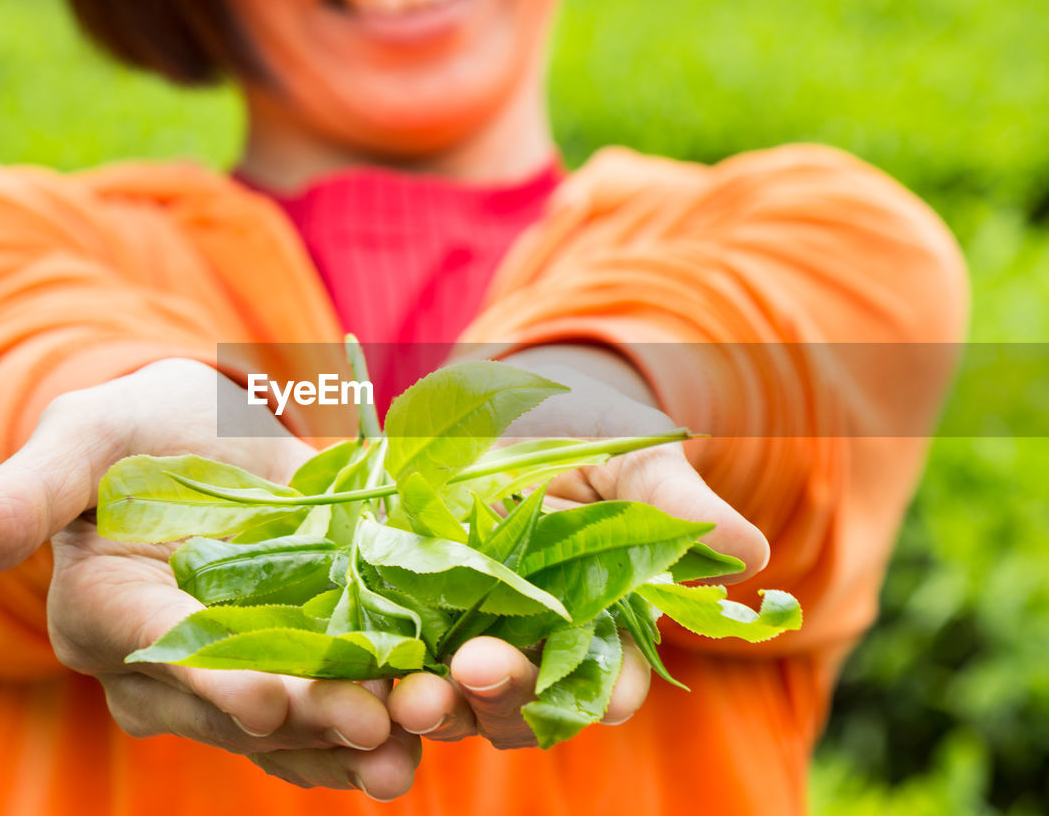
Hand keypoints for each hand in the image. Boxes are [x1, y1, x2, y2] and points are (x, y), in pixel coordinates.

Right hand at [0, 359, 418, 799]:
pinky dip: (372, 727)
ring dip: (352, 740)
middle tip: (375, 727)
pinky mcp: (286, 665)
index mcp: (103, 613)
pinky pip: (323, 715)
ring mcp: (229, 674)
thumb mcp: (85, 436)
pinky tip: (427, 734)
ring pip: (288, 723)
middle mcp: (161, 666)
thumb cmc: (133, 430)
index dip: (214, 677)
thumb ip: (29, 491)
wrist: (198, 440)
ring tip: (415, 747)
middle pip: (236, 700)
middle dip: (308, 717)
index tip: (271, 699)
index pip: (158, 651)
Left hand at [387, 349, 769, 748]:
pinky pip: (387, 660)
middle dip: (506, 699)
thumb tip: (752, 555)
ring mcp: (462, 637)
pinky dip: (376, 677)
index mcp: (601, 627)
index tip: (597, 693)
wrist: (497, 408)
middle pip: (527, 706)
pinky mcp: (400, 615)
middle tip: (476, 675)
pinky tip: (362, 676)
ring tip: (412, 695)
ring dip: (436, 706)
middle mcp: (533, 649)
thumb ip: (680, 508)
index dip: (607, 693)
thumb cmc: (585, 437)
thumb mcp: (632, 461)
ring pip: (454, 699)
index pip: (612, 682)